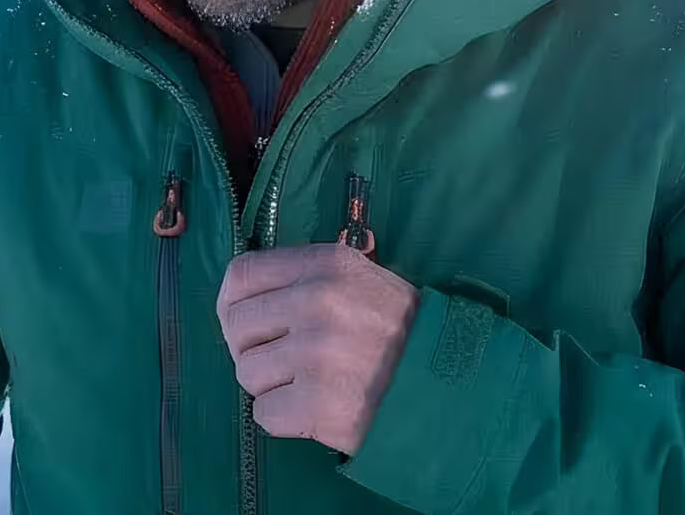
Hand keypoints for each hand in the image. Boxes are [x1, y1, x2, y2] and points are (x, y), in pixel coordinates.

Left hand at [215, 242, 418, 454]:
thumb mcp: (364, 280)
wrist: (452, 390)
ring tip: (311, 385)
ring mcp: (314, 352)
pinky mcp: (314, 402)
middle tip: (284, 363)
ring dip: (271, 386)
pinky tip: (316, 410)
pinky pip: (264, 413)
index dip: (232, 303)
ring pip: (247, 373)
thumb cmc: (404, 336)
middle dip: (252, 349)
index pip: (241, 274)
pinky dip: (285, 419)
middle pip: (236, 326)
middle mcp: (316, 302)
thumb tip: (244, 291)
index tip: (245, 324)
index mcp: (326, 264)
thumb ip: (308, 277)